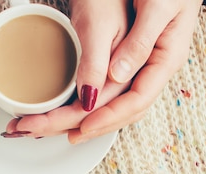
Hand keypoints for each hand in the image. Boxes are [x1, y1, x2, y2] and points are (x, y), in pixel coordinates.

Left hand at [6, 0, 201, 142]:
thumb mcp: (153, 6)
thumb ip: (136, 46)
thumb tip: (114, 81)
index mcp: (166, 58)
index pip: (136, 102)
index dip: (107, 118)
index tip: (80, 126)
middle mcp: (154, 68)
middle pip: (118, 112)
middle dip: (80, 125)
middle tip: (40, 129)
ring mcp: (139, 66)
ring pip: (110, 107)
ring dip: (75, 120)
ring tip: (42, 127)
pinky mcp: (124, 60)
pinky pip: (104, 93)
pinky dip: (81, 105)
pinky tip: (62, 111)